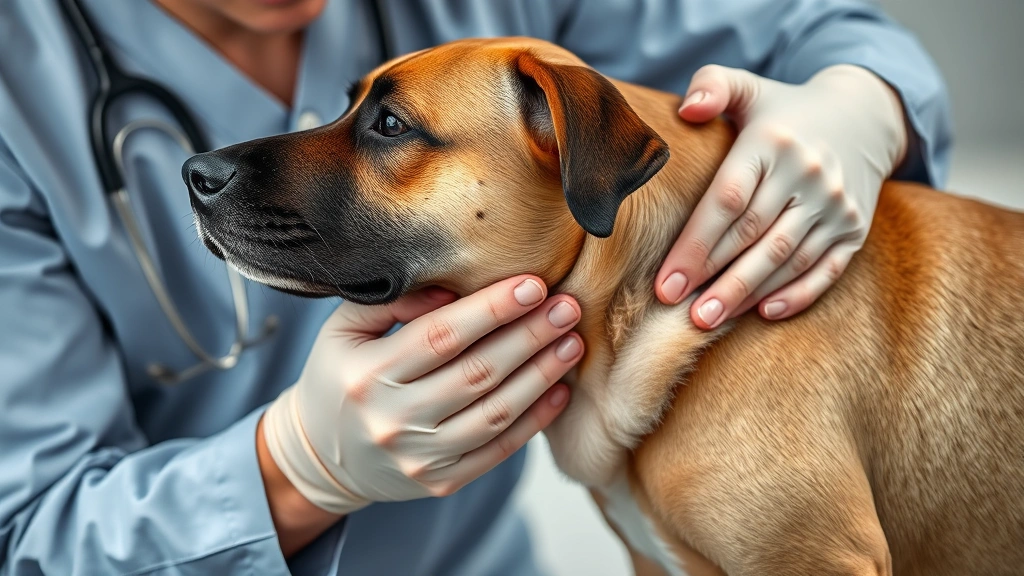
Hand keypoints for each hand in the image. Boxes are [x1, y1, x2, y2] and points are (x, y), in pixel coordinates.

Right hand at [261, 276, 581, 514]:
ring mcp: (419, 457)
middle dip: (530, 337)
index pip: (439, 337)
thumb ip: (392, 302)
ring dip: (541, 376)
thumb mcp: (344, 331)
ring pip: (495, 413)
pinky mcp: (440, 482)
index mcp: (367, 374)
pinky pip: (498, 450)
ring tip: (573, 343)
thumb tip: (453, 289)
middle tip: (568, 307)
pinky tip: (559, 389)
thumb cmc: (340, 377)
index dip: (491, 310)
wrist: (322, 456)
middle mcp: (393, 419)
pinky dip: (534, 420)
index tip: (532, 285)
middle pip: (477, 373)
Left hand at [655, 64, 907, 327]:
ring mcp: (835, 205)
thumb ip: (712, 85)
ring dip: (746, 292)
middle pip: (754, 236)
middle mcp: (808, 174)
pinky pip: (827, 269)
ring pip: (787, 258)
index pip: (728, 201)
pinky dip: (798, 294)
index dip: (695, 245)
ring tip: (709, 320)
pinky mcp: (855, 229)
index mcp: (772, 142)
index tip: (665, 282)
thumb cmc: (783, 112)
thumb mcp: (748, 87)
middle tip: (680, 312)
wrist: (864, 118)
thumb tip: (688, 109)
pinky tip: (765, 312)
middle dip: (715, 278)